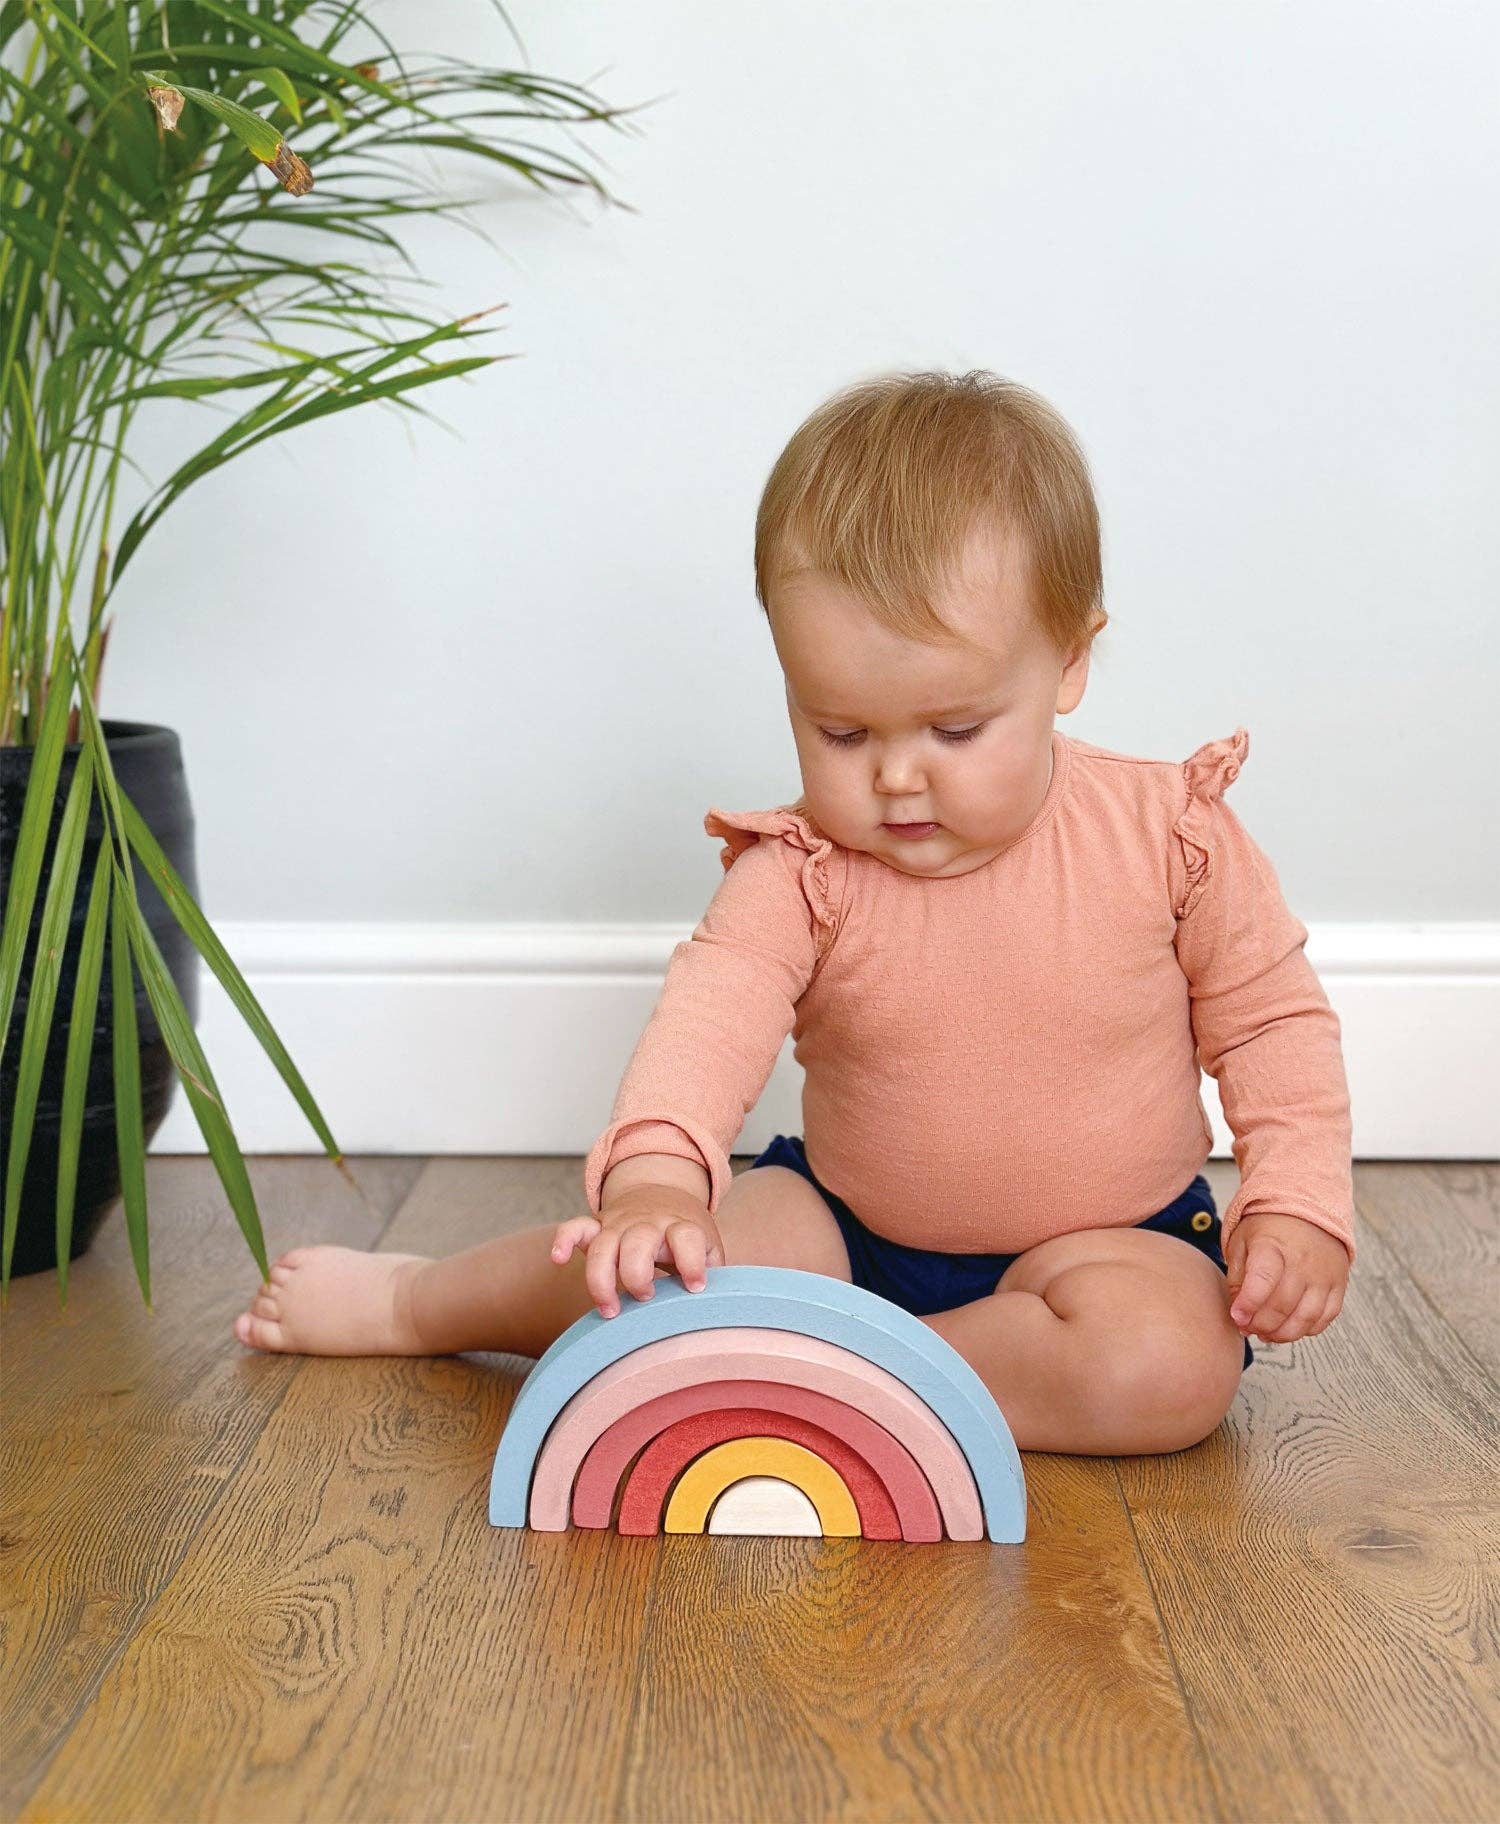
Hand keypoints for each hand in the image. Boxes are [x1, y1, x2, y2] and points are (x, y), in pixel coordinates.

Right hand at [550, 1184, 725, 1318]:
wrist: (663, 1193)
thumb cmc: (686, 1235)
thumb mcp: (709, 1248)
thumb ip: (712, 1273)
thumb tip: (716, 1307)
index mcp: (680, 1227)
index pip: (686, 1237)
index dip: (691, 1263)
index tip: (695, 1287)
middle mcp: (648, 1224)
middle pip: (638, 1243)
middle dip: (637, 1276)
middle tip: (646, 1298)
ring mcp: (619, 1224)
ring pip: (602, 1246)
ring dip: (601, 1279)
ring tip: (610, 1310)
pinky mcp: (597, 1225)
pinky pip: (574, 1227)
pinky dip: (563, 1240)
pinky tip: (557, 1258)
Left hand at [1224, 1210, 1349, 1342]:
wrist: (1307, 1210)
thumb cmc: (1268, 1228)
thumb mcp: (1241, 1243)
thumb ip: (1237, 1279)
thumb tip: (1239, 1316)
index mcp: (1272, 1245)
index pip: (1262, 1281)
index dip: (1248, 1305)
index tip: (1237, 1317)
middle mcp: (1302, 1261)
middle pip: (1283, 1305)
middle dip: (1261, 1324)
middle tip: (1248, 1327)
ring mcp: (1324, 1275)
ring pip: (1306, 1318)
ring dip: (1283, 1334)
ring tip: (1266, 1333)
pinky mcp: (1339, 1284)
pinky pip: (1325, 1317)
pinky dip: (1306, 1329)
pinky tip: (1290, 1326)